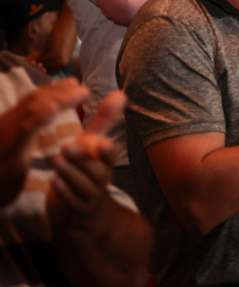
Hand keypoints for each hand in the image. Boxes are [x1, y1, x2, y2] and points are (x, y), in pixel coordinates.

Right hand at [0, 78, 86, 207]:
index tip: (73, 83)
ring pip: (31, 109)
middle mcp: (8, 124)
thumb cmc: (1, 173)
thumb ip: (32, 133)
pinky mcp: (8, 150)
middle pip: (35, 99)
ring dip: (57, 97)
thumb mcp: (17, 150)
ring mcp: (7, 134)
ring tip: (78, 92)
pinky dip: (39, 118)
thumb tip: (49, 115)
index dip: (53, 90)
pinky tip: (53, 110)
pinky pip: (24, 130)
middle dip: (59, 90)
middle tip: (81, 86)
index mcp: (12, 124)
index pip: (33, 100)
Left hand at [46, 90, 123, 228]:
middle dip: (82, 158)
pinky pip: (73, 201)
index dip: (107, 151)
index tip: (102, 144)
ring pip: (84, 185)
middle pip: (96, 170)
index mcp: (106, 161)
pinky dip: (65, 193)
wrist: (85, 208)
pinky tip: (55, 182)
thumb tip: (120, 93)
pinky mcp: (78, 210)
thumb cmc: (87, 169)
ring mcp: (91, 195)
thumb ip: (104, 120)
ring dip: (70, 173)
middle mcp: (102, 178)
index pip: (111, 155)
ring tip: (56, 161)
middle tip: (66, 147)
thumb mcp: (93, 144)